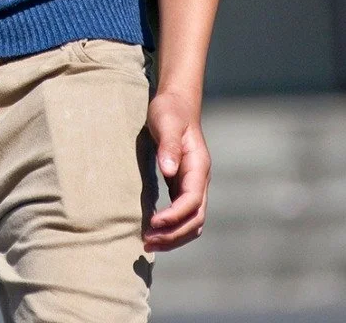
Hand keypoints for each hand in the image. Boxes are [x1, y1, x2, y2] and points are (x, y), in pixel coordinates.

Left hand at [143, 89, 209, 251]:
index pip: (192, 201)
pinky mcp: (181, 184)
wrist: (176, 103)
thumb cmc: (170, 110)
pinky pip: (181, 213)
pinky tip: (153, 229)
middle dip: (173, 234)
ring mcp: (192, 184)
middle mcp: (199, 180)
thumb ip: (168, 145)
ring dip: (172, 236)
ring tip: (148, 242)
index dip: (175, 216)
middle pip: (194, 219)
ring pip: (190, 221)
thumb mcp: (167, 122)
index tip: (154, 222)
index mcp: (198, 167)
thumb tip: (168, 170)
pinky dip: (170, 226)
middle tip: (147, 242)